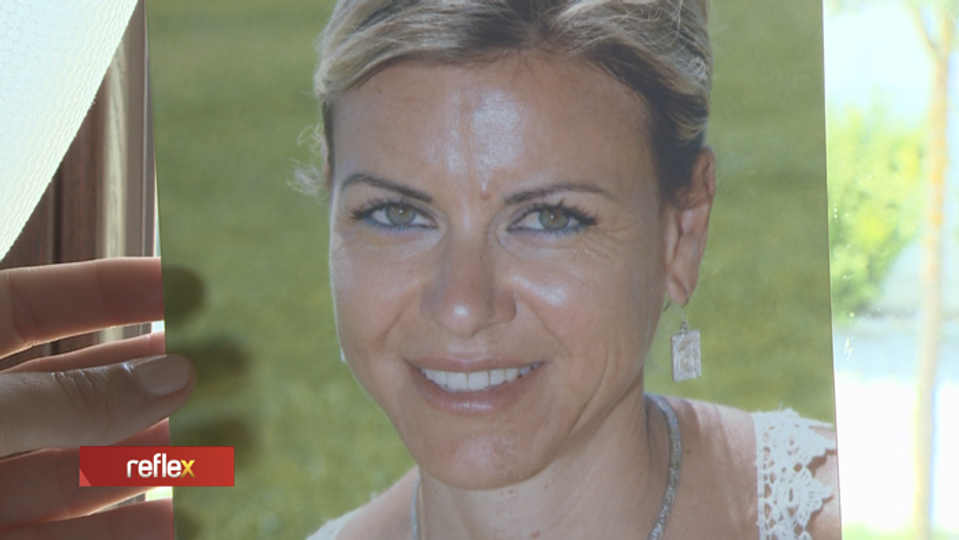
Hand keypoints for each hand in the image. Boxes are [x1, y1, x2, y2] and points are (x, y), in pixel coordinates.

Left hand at [0, 258, 192, 538]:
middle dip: (148, 386)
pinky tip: (168, 521)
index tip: (191, 286)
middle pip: (69, 394)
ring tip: (220, 447)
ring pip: (71, 470)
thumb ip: (66, 400)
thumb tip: (171, 376)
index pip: (33, 307)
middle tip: (225, 373)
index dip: (112, 292)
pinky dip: (115, 532)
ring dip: (146, 463)